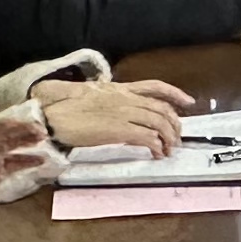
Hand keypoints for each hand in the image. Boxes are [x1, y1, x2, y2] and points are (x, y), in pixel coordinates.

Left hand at [0, 110, 55, 212]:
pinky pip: (14, 164)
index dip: (6, 125)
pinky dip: (27, 161)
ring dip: (27, 141)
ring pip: (12, 146)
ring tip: (43, 137)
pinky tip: (41, 160)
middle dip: (21, 130)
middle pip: (4, 134)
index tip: (20, 124)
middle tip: (39, 129)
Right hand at [35, 76, 191, 154]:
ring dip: (168, 138)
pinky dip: (156, 147)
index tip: (189, 102)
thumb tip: (114, 107)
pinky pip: (147, 137)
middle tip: (176, 138)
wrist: (51, 116)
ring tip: (168, 150)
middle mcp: (125, 98)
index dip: (175, 93)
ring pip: (158, 123)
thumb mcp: (89, 96)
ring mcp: (123, 113)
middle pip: (161, 108)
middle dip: (174, 124)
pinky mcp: (118, 130)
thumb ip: (107, 99)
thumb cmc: (64, 108)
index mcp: (119, 89)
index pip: (154, 86)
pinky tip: (156, 155)